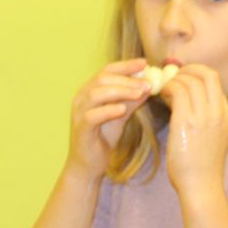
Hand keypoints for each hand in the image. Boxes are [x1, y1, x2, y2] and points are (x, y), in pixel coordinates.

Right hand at [66, 59, 152, 178]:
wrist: (90, 164)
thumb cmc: (104, 137)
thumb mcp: (121, 114)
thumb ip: (131, 99)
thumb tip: (149, 84)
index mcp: (90, 90)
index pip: (107, 70)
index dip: (126, 65)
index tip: (145, 63)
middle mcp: (81, 97)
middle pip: (103, 78)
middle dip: (127, 79)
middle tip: (147, 83)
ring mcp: (79, 112)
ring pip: (96, 93)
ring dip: (120, 91)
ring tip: (140, 93)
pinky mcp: (80, 128)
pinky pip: (92, 115)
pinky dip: (108, 110)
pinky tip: (122, 109)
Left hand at [160, 65, 227, 200]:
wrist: (201, 186)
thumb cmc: (202, 166)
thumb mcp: (212, 137)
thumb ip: (205, 118)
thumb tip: (186, 101)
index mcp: (225, 114)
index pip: (214, 80)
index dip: (196, 72)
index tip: (183, 76)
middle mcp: (217, 112)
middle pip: (206, 74)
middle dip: (187, 69)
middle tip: (172, 76)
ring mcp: (204, 116)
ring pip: (189, 81)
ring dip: (173, 80)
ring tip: (163, 88)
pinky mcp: (186, 122)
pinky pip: (177, 92)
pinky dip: (167, 88)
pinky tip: (160, 95)